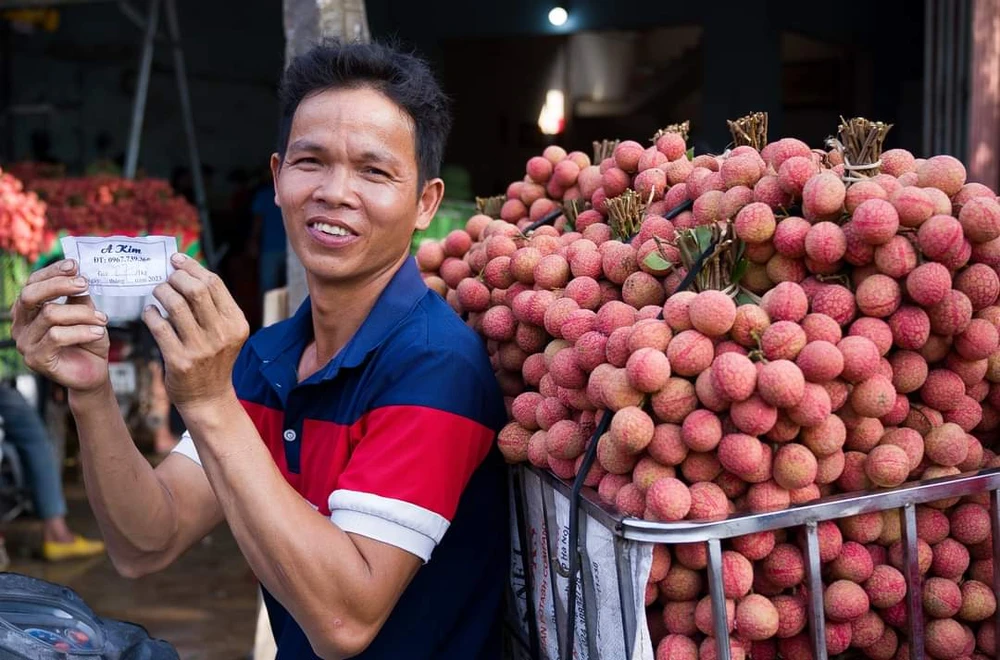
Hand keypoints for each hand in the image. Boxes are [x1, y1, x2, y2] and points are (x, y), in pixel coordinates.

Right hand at [10, 259, 109, 392]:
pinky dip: (82, 331)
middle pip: (31, 295)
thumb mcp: (86, 313)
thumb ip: (78, 296)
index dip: (52, 272)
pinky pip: (57, 336)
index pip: (32, 282)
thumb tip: (78, 275)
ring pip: (50, 314)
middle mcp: (21, 324)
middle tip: (84, 284)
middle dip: (59, 285)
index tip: (74, 265)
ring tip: (102, 319)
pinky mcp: (36, 358)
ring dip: (81, 313)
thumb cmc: (87, 340)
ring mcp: (26, 342)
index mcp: (29, 309)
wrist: (92, 371)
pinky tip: (98, 332)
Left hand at [143, 253, 248, 410]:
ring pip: (175, 305)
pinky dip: (151, 314)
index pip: (214, 284)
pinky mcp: (180, 361)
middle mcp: (222, 335)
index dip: (192, 267)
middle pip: (197, 290)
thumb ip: (212, 306)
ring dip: (161, 293)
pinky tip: (150, 312)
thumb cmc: (213, 359)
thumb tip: (186, 271)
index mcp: (236, 323)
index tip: (177, 260)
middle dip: (176, 278)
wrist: (209, 398)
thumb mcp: (225, 333)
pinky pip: (159, 327)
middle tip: (167, 279)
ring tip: (157, 293)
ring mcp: (201, 349)